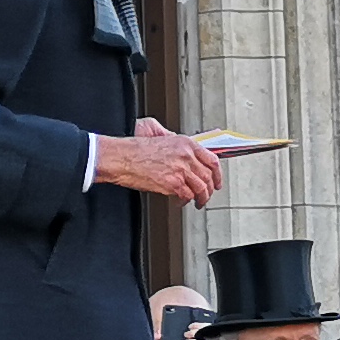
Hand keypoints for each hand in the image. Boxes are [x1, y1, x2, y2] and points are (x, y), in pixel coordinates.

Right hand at [94, 120, 224, 206]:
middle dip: (209, 189)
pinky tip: (180, 201)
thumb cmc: (136, 149)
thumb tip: (185, 153)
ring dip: (201, 198)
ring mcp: (181, 170)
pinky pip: (187, 195)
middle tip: (206, 195)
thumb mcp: (160, 136)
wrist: (122, 157)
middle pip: (209, 176)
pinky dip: (185, 201)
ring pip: (201, 188)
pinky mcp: (173, 183)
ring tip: (197, 203)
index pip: (212, 159)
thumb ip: (176, 143)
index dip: (217, 174)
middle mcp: (186, 155)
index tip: (216, 181)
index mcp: (185, 143)